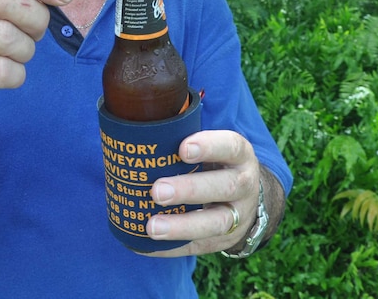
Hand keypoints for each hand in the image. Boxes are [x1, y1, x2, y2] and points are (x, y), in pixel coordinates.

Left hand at [143, 130, 260, 256]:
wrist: (246, 198)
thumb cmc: (213, 163)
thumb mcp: (211, 146)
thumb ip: (182, 137)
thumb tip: (131, 131)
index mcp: (239, 155)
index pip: (231, 146)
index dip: (209, 146)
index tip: (183, 148)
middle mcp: (245, 184)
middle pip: (224, 187)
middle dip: (190, 189)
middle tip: (157, 190)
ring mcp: (238, 216)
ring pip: (216, 223)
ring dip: (182, 226)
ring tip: (151, 226)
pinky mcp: (224, 240)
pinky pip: (199, 247)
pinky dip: (172, 247)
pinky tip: (144, 245)